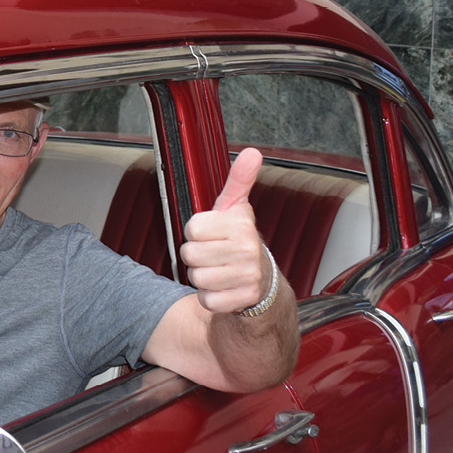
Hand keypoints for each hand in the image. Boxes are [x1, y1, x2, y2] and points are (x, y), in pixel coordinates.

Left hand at [179, 148, 269, 313]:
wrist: (263, 281)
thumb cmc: (239, 240)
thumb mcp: (236, 208)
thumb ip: (239, 180)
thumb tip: (252, 152)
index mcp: (240, 224)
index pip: (192, 228)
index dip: (196, 232)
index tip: (212, 233)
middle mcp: (248, 248)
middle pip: (189, 254)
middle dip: (196, 256)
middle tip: (215, 254)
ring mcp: (248, 275)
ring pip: (196, 278)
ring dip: (202, 277)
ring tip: (220, 270)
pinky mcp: (244, 299)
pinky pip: (207, 300)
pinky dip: (210, 298)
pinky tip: (224, 289)